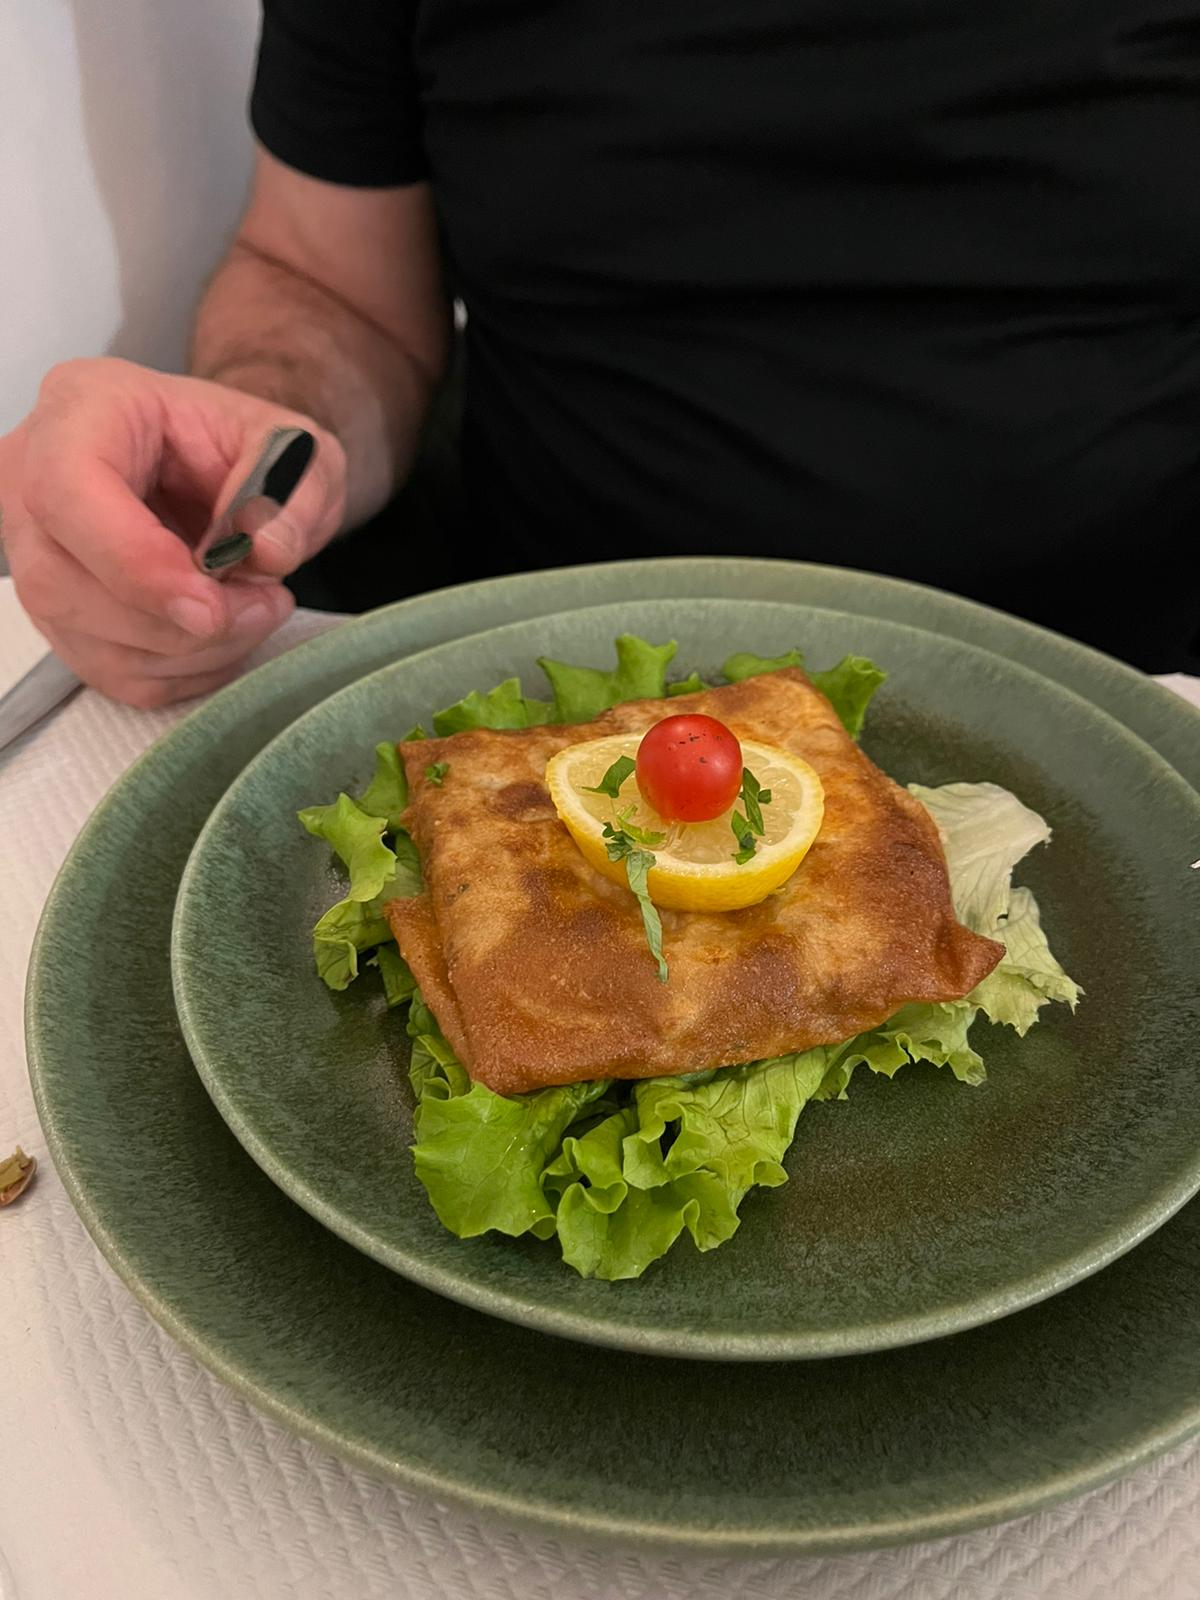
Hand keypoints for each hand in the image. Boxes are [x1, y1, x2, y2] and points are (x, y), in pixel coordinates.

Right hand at [0, 357, 345, 706]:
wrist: (221, 467)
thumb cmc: (239, 445)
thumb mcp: (293, 445)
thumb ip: (296, 488)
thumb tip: (267, 550)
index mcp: (81, 410)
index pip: (66, 491)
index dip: (135, 561)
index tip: (211, 605)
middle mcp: (32, 482)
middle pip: (65, 582)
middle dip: (179, 620)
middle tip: (264, 602)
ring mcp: (36, 554)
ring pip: (90, 639)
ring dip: (193, 650)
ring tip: (255, 609)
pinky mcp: (61, 616)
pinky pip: (114, 674)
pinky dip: (184, 672)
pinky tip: (224, 635)